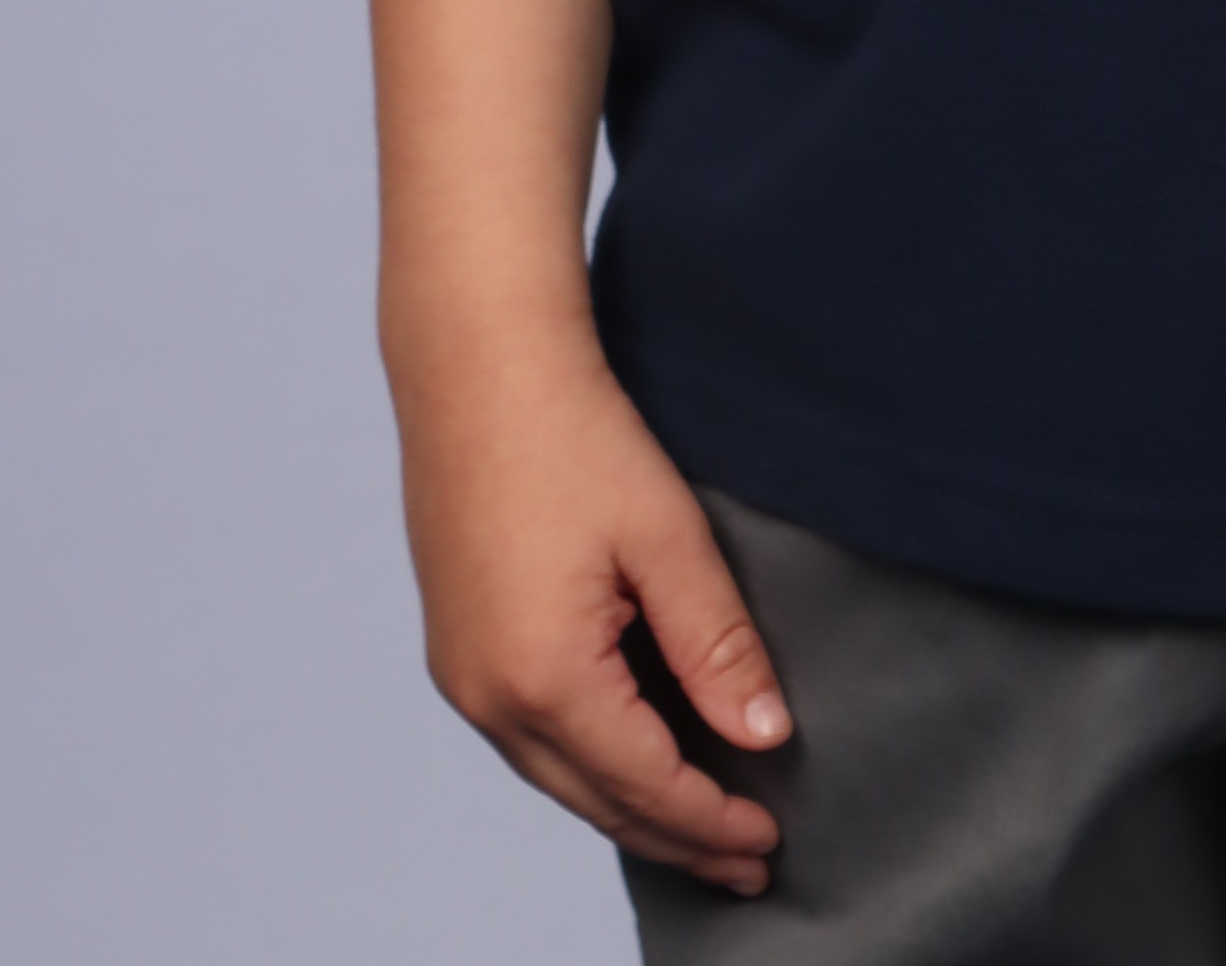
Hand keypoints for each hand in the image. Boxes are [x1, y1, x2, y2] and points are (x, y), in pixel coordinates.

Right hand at [400, 332, 791, 893]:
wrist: (475, 361)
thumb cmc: (572, 431)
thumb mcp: (666, 536)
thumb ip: (715, 645)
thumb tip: (763, 736)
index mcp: (545, 677)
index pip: (648, 787)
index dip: (714, 821)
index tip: (771, 840)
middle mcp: (489, 696)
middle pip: (599, 802)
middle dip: (678, 839)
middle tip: (749, 865)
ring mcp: (461, 676)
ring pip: (559, 779)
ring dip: (631, 808)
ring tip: (700, 827)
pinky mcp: (454, 648)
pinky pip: (529, 739)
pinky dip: (588, 764)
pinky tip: (629, 759)